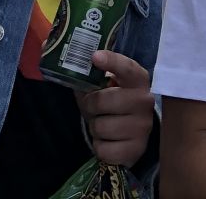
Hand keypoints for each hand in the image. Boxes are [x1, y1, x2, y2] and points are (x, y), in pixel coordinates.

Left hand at [75, 51, 154, 166]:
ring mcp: (143, 126)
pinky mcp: (137, 149)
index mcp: (138, 80)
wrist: (133, 131)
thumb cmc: (114, 102)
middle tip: (92, 107)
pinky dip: (100, 146)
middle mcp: (145, 101)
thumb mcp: (105, 85)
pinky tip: (109, 141)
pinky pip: (103, 149)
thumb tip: (61, 57)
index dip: (111, 61)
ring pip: (101, 127)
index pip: (126, 68)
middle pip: (103, 100)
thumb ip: (90, 73)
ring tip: (103, 124)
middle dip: (90, 105)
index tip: (95, 57)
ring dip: (95, 127)